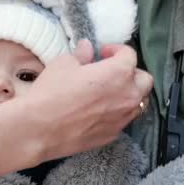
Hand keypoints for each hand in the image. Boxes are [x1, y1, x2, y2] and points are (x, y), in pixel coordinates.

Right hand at [0, 40, 152, 184]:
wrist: (39, 129)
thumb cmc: (50, 93)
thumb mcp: (62, 65)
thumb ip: (81, 56)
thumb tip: (88, 49)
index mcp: (118, 73)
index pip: (129, 55)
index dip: (116, 50)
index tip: (102, 52)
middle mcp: (128, 95)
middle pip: (144, 79)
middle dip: (130, 72)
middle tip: (110, 72)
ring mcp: (122, 118)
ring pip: (139, 102)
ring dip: (128, 93)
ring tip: (108, 93)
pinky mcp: (113, 135)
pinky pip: (123, 119)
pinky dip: (116, 112)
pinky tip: (98, 112)